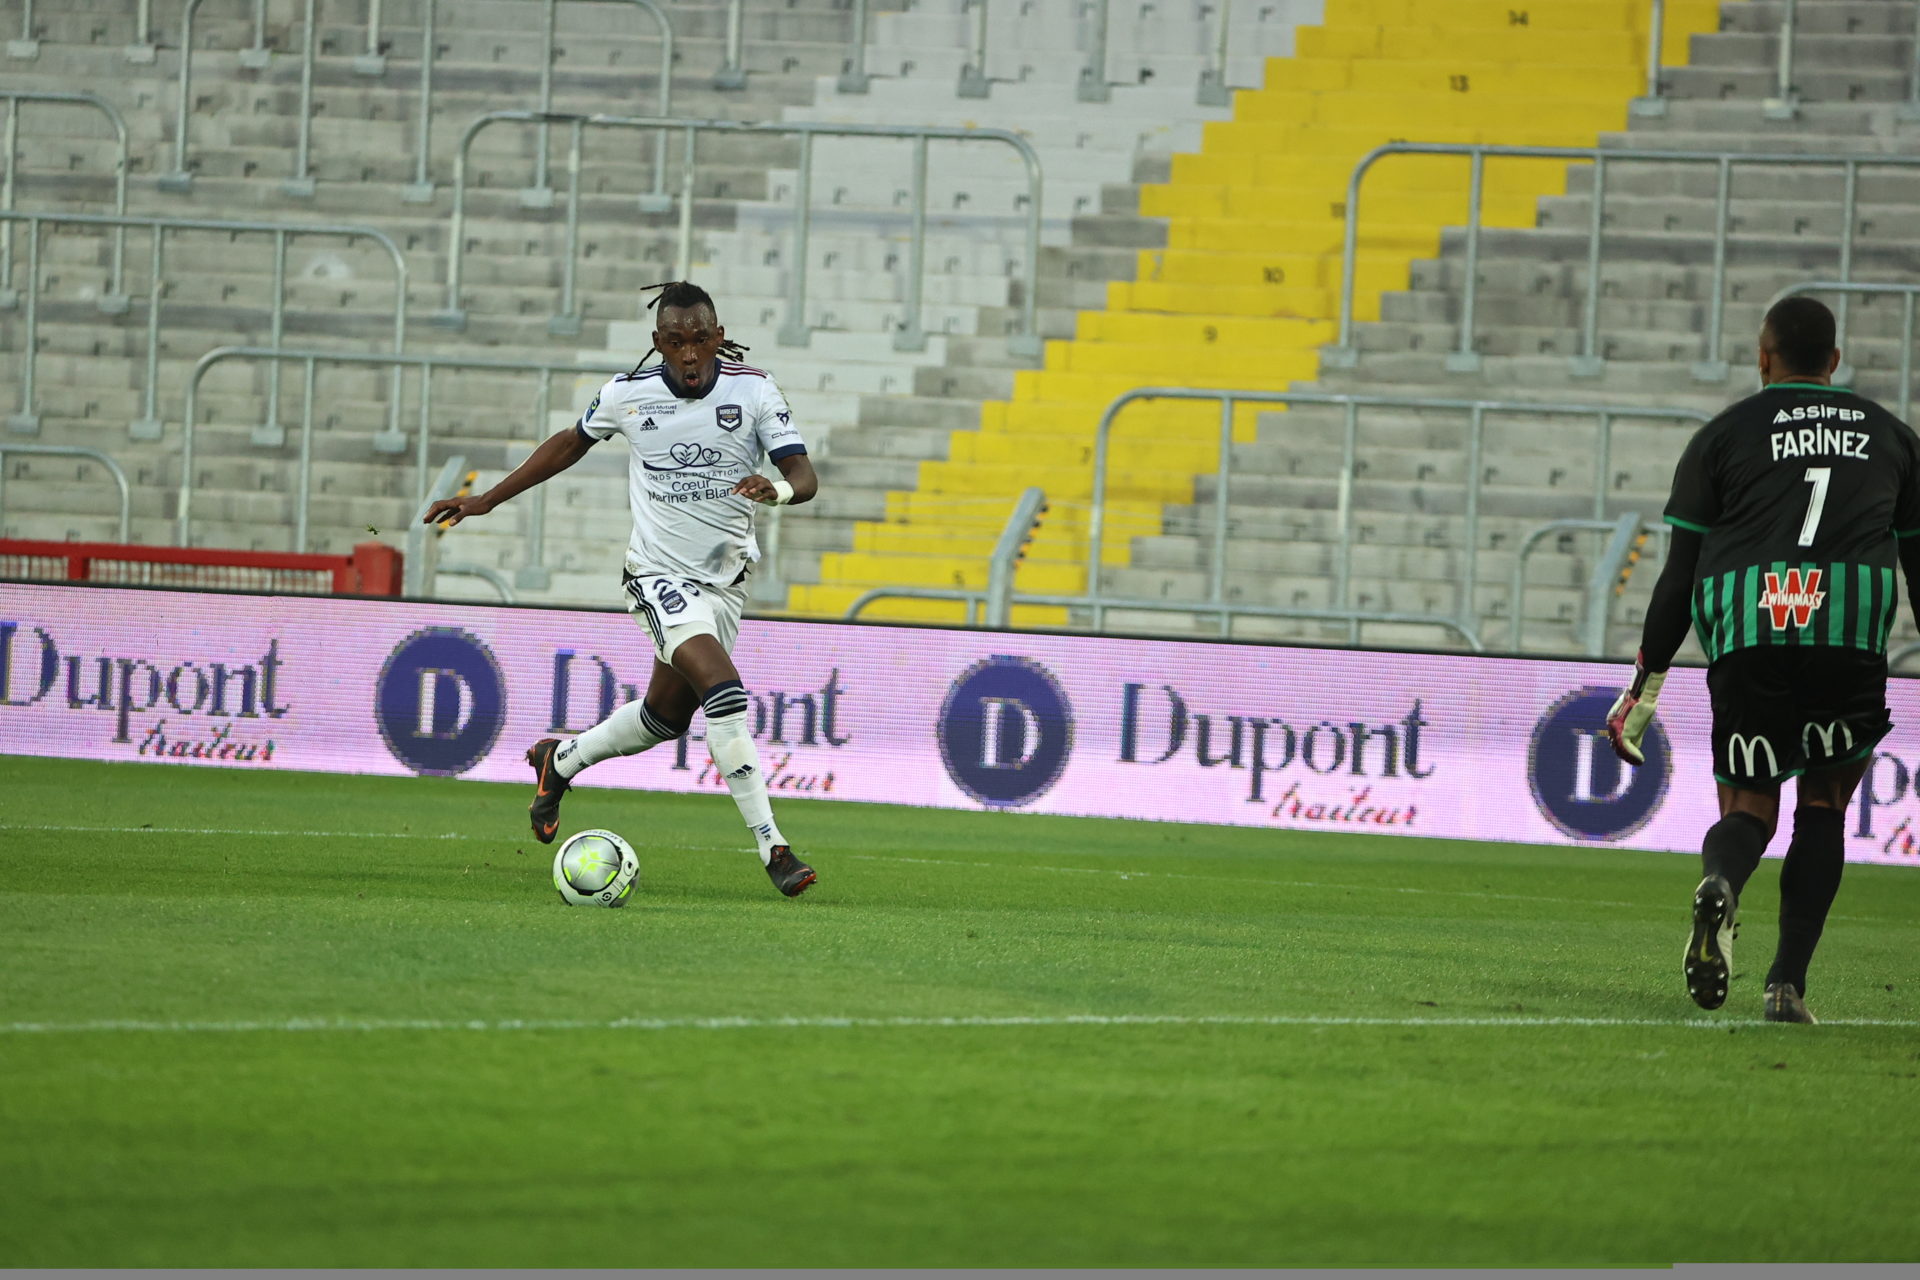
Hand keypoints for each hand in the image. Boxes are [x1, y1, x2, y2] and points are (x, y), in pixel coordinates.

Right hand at [421, 493, 495, 527]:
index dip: (431, 513)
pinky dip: (443, 517)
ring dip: (435, 515)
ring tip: (428, 522)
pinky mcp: (461, 508)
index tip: (426, 520)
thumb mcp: (469, 511)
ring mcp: (457, 505)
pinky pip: (449, 512)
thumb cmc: (480, 505)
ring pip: (442, 510)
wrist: (489, 500)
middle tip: (424, 522)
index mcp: (453, 502)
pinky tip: (441, 522)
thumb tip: (450, 524)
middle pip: (438, 507)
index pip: (438, 506)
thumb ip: (459, 517)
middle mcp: (453, 502)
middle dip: (430, 514)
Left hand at [730, 474, 780, 503]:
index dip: (738, 486)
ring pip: (761, 485)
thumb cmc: (761, 492)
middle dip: (746, 486)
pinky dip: (762, 496)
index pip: (745, 480)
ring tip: (750, 493)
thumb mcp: (751, 492)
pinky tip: (757, 500)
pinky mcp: (772, 491)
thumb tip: (740, 492)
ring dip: (755, 488)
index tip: (733, 492)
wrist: (774, 494)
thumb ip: (745, 492)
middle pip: (753, 481)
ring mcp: (767, 484)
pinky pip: (767, 493)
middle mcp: (761, 479)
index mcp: (754, 478)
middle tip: (741, 492)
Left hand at [1605, 651, 1666, 765]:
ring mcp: (1616, 728)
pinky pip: (1626, 747)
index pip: (1616, 737)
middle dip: (1625, 754)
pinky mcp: (1623, 730)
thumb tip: (1637, 730)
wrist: (1644, 694)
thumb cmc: (1643, 699)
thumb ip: (1635, 722)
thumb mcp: (1638, 712)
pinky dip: (1633, 754)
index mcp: (1613, 720)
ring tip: (1638, 762)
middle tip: (1636, 761)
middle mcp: (1611, 725)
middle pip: (1616, 744)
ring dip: (1630, 757)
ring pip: (1620, 748)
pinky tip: (1641, 760)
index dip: (1623, 748)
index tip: (1632, 754)